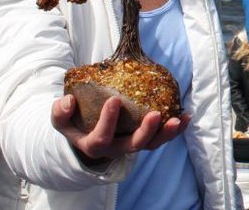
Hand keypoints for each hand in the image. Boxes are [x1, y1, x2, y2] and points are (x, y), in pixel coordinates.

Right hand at [51, 94, 189, 163]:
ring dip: (167, 133)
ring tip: (179, 119)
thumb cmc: (75, 123)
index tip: (114, 101)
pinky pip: (162, 137)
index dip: (108, 121)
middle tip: (156, 114)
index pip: (101, 138)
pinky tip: (187, 116)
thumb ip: (60, 112)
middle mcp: (115, 149)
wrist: (86, 136)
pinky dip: (176, 129)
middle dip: (146, 131)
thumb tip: (68, 101)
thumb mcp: (62, 120)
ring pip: (151, 144)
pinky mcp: (145, 140)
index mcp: (94, 145)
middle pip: (133, 146)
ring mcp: (132, 145)